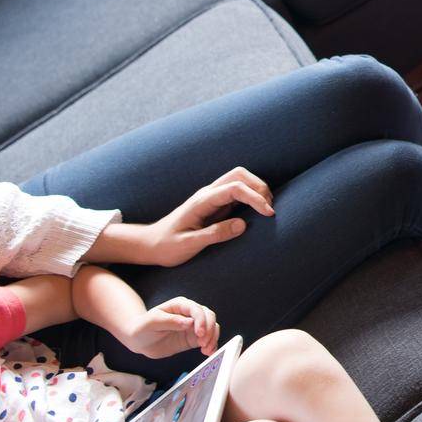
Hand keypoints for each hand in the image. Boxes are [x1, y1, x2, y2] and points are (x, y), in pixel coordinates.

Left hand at [118, 297, 219, 358]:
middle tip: (203, 343)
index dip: (201, 320)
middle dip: (209, 329)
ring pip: (211, 327)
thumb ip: (170, 321)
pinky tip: (208, 352)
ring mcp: (193, 326)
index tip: (199, 333)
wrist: (140, 341)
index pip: (196, 309)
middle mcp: (189, 314)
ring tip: (206, 349)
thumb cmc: (142, 328)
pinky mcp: (194, 338)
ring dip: (212, 337)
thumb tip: (189, 323)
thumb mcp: (152, 323)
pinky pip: (208, 339)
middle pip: (208, 316)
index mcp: (180, 305)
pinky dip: (211, 345)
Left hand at [136, 167, 274, 266]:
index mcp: (201, 201)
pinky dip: (252, 195)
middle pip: (239, 174)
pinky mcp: (215, 204)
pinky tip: (257, 209)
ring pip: (239, 179)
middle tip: (270, 208)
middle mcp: (207, 194)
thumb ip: (214, 234)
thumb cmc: (167, 246)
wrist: (150, 244)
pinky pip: (237, 191)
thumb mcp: (188, 244)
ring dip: (257, 188)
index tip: (269, 213)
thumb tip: (243, 225)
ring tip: (267, 208)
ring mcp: (211, 197)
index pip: (234, 188)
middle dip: (259, 187)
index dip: (255, 198)